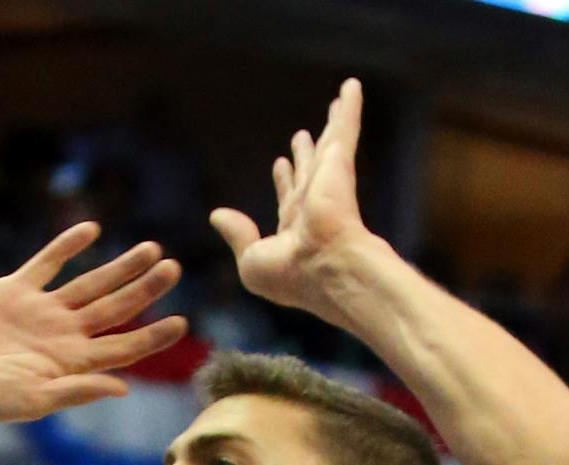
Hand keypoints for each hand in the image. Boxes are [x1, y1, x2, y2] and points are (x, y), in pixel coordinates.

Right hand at [0, 222, 185, 429]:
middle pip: (114, 309)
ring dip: (119, 267)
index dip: (152, 336)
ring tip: (151, 248)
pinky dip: (67, 246)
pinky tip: (91, 230)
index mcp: (70, 363)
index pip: (122, 348)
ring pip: (89, 283)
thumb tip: (124, 388)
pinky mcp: (11, 291)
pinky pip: (46, 263)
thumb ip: (76, 390)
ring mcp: (38, 311)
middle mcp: (60, 335)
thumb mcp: (31, 401)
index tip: (182, 322)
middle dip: (145, 289)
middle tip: (175, 268)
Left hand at [211, 79, 383, 327]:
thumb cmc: (289, 275)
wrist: (324, 270)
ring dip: (335, 121)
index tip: (280, 164)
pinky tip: (352, 85)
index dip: (285, 181)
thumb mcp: (251, 261)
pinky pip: (345, 127)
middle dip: (308, 153)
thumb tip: (217, 215)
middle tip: (302, 135)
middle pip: (311, 169)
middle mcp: (315, 202)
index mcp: (295, 229)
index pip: (289, 198)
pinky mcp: (339, 165)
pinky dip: (350, 107)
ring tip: (338, 99)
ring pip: (332, 144)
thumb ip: (238, 235)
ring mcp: (330, 182)